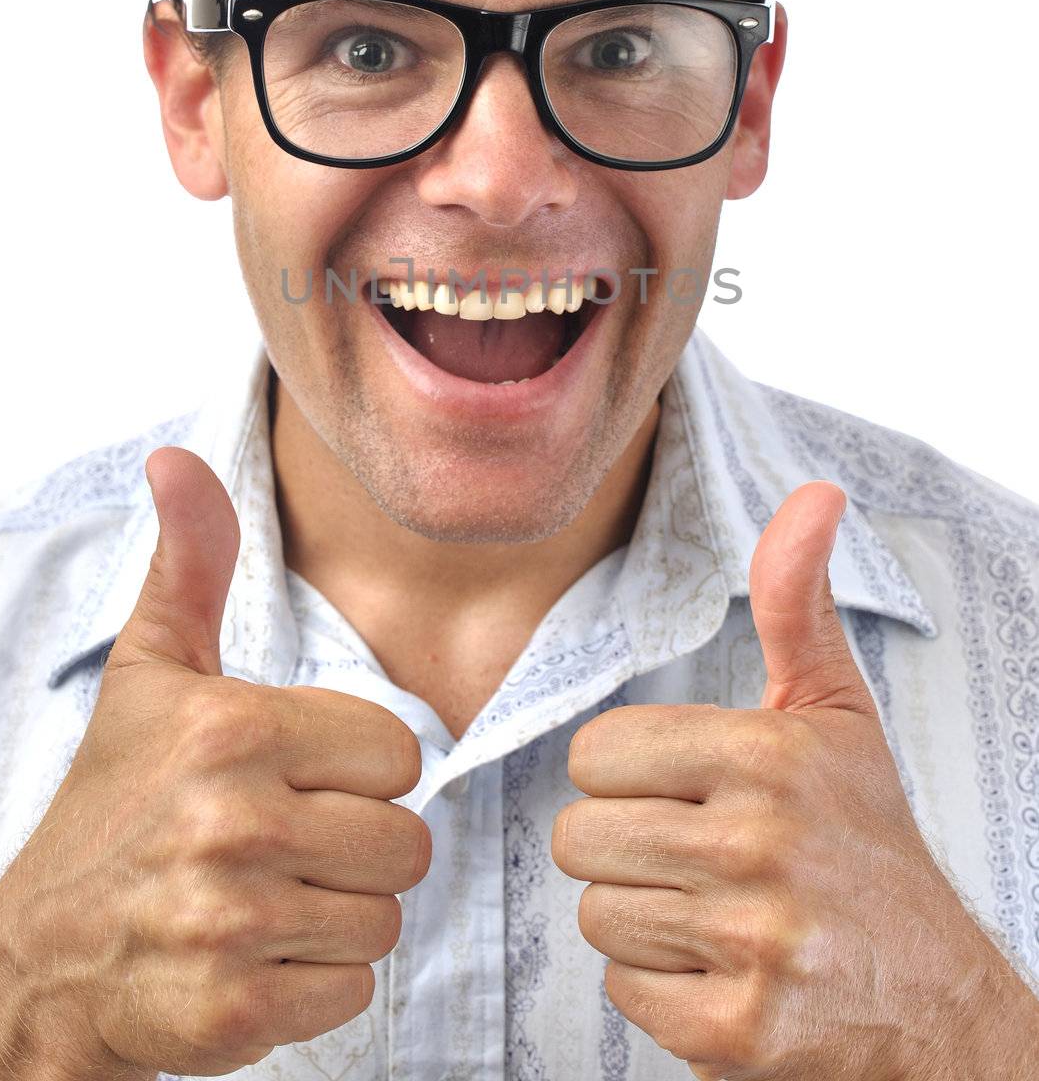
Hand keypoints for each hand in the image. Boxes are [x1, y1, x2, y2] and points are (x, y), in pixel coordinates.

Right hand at [0, 446, 430, 1078]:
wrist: (40, 956)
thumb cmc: (114, 802)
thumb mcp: (151, 672)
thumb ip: (191, 563)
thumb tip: (177, 459)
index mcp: (235, 729)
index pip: (399, 754)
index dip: (355, 771)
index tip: (292, 779)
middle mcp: (235, 823)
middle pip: (405, 844)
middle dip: (356, 849)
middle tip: (281, 847)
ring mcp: (231, 923)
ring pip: (384, 920)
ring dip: (337, 918)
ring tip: (265, 900)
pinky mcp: (232, 1013)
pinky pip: (351, 992)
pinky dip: (314, 985)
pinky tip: (252, 957)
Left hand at [550, 481, 997, 1080]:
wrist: (939, 1002)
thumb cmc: (867, 845)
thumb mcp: (835, 714)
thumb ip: (796, 602)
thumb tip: (815, 492)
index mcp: (766, 755)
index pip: (596, 755)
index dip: (630, 777)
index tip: (686, 793)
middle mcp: (757, 845)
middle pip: (581, 837)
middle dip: (627, 850)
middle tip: (698, 861)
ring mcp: (750, 943)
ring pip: (597, 915)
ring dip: (644, 921)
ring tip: (714, 916)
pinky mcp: (737, 1033)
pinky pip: (624, 994)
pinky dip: (663, 992)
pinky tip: (724, 974)